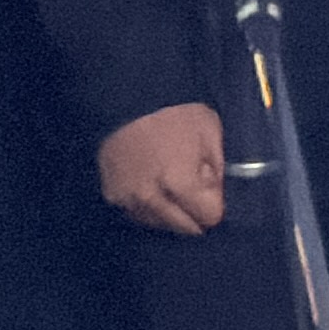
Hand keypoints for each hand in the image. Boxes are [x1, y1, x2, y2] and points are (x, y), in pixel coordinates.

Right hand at [100, 102, 226, 233]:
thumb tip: (215, 193)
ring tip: (173, 191)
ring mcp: (129, 201)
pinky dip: (149, 208)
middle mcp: (153, 200)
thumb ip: (216, 170)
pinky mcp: (112, 197)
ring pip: (160, 224)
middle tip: (198, 197)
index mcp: (181, 184)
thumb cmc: (175, 113)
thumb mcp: (211, 132)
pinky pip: (137, 214)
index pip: (209, 216)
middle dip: (196, 216)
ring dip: (172, 215)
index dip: (216, 206)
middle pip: (184, 228)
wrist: (128, 101)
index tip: (213, 192)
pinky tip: (154, 189)